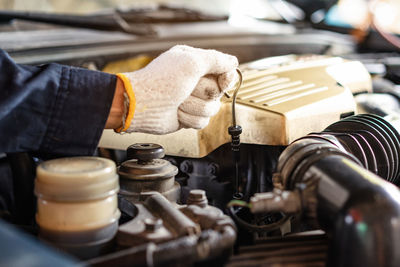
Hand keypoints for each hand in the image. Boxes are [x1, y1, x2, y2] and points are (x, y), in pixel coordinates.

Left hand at [117, 45, 237, 133]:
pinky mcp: (188, 116)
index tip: (223, 80)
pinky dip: (189, 118)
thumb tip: (233, 62)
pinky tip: (177, 112)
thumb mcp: (191, 62)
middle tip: (187, 89)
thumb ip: (216, 60)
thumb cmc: (161, 81)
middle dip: (203, 93)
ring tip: (178, 101)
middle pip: (219, 92)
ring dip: (194, 107)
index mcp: (194, 62)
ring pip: (212, 109)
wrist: (142, 106)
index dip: (226, 78)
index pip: (223, 70)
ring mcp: (191, 99)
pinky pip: (203, 121)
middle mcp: (193, 80)